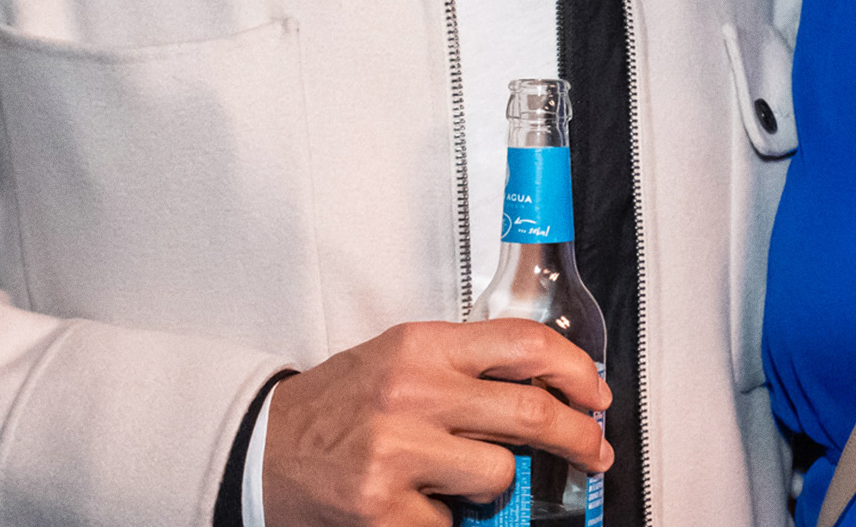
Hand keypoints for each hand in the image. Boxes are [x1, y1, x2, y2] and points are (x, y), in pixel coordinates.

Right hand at [260, 319, 611, 526]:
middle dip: (577, 438)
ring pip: (499, 474)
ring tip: (458, 478)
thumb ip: (466, 366)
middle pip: (530, 413)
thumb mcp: (401, 360)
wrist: (260, 450)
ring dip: (494, 484)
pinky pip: (453, 521)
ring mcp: (397, 451)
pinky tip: (416, 502)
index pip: (526, 345)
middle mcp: (411, 393)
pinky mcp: (383, 506)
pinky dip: (444, 518)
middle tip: (593, 451)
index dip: (577, 371)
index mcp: (421, 346)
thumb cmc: (337, 407)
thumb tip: (549, 387)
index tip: (596, 395)